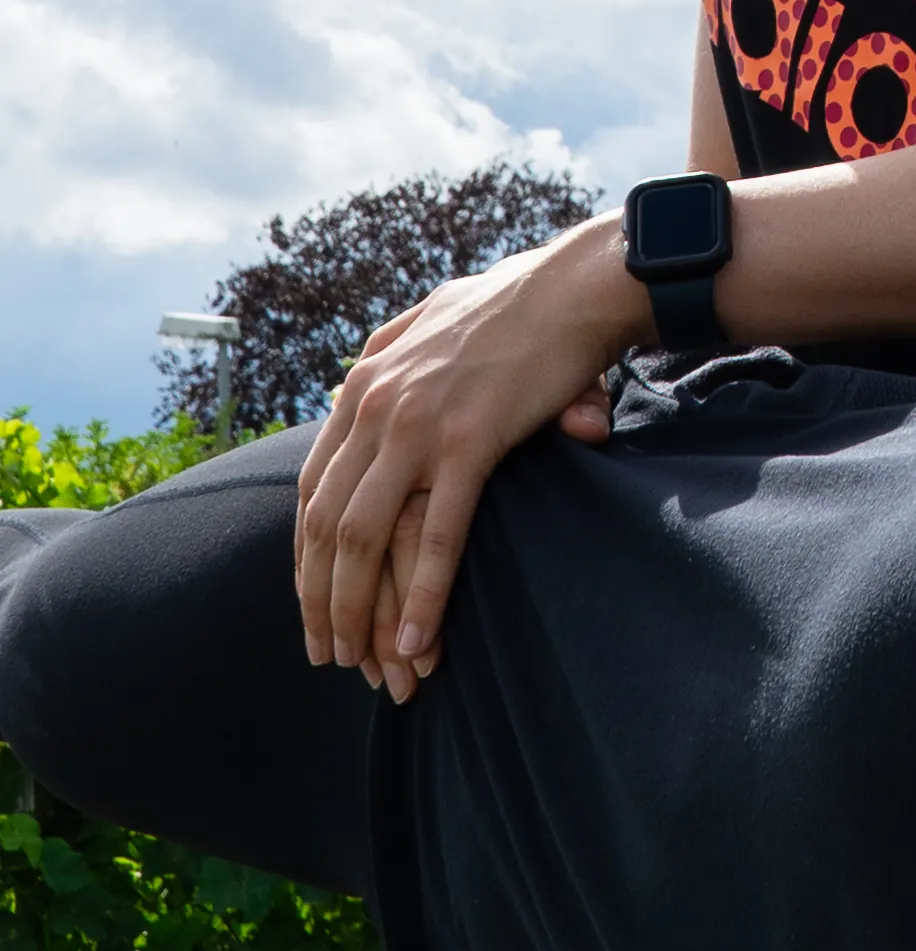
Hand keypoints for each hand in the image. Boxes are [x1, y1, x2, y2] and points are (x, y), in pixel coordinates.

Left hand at [294, 216, 647, 694]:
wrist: (574, 286)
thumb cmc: (516, 307)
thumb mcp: (429, 322)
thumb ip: (389, 357)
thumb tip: (357, 382)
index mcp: (362, 382)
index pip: (311, 488)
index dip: (307, 556)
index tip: (313, 604)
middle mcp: (374, 405)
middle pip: (324, 523)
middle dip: (319, 597)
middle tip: (327, 653)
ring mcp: (418, 424)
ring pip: (363, 538)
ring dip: (357, 610)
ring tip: (363, 663)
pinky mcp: (470, 442)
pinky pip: (434, 534)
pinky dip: (423, 595)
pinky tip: (419, 640)